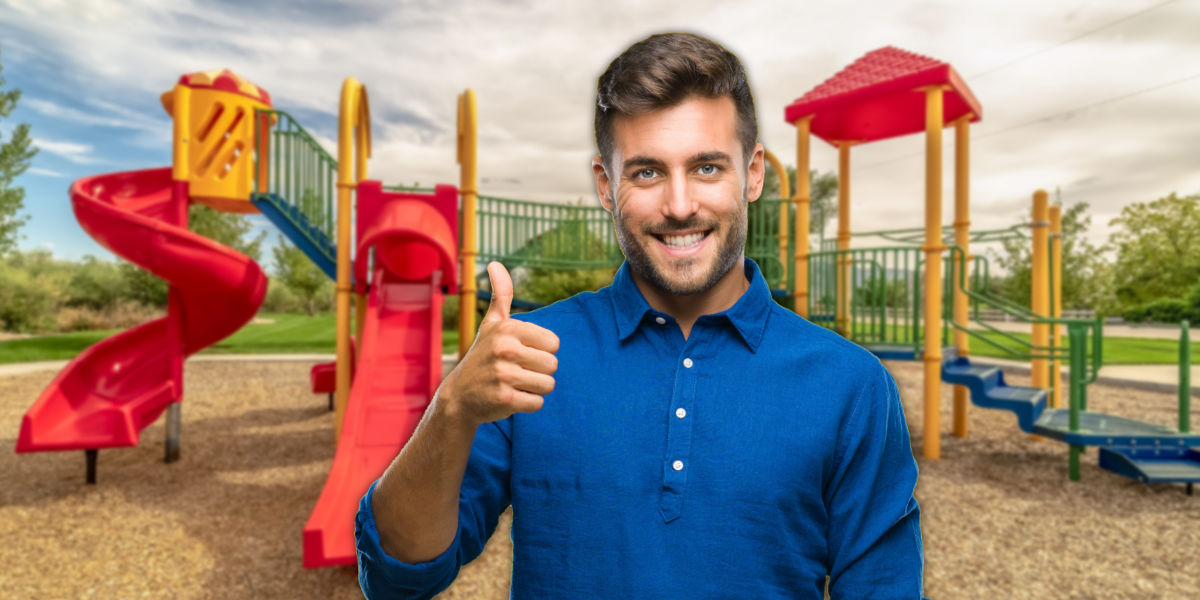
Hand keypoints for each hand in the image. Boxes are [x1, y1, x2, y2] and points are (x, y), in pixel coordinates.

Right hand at [437, 262, 559, 426]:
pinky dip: (527, 404)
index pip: (554, 343)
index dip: (540, 352)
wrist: (459, 396)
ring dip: (534, 389)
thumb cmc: (483, 356)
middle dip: (538, 372)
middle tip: (515, 372)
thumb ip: (501, 295)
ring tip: (513, 384)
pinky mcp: (504, 399)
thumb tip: (495, 263)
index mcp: (508, 328)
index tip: (520, 355)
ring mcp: (504, 374)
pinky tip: (509, 398)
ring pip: (548, 385)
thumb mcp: (492, 324)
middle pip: (553, 365)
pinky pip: (537, 403)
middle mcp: (505, 348)